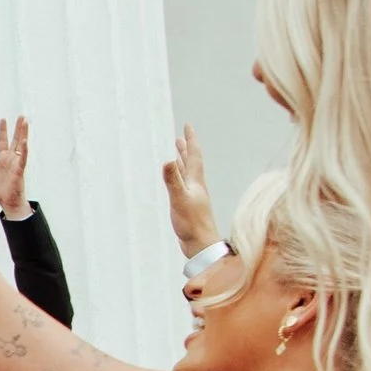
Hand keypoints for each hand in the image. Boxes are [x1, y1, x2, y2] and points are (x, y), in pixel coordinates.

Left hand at [0, 116, 32, 216]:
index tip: (3, 119)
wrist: (6, 202)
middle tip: (22, 116)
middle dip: (18, 128)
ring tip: (26, 122)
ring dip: (23, 134)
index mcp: (2, 159)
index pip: (3, 141)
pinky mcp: (19, 170)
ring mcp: (16, 163)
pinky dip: (23, 150)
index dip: (3, 131)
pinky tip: (24, 141)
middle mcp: (11, 159)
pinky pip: (23, 158)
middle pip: (15, 140)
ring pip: (21, 146)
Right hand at [162, 124, 220, 256]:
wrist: (201, 244)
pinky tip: (176, 181)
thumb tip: (168, 160)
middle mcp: (196, 186)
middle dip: (186, 148)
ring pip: (187, 174)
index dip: (190, 140)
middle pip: (191, 162)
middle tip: (181, 136)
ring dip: (182, 162)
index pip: (194, 155)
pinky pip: (182, 186)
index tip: (187, 125)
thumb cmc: (192, 223)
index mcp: (196, 181)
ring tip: (177, 153)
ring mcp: (193, 195)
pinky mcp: (188, 206)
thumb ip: (173, 181)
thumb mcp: (180, 200)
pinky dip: (178, 178)